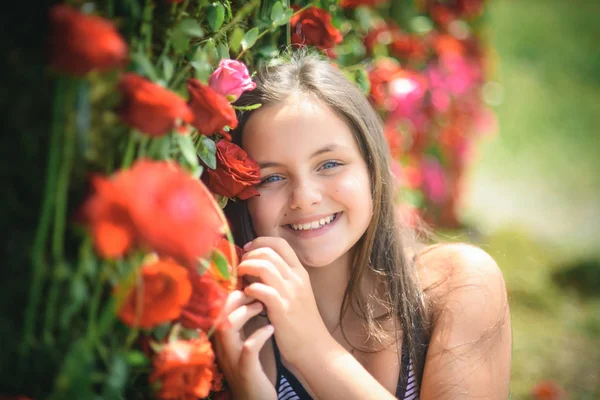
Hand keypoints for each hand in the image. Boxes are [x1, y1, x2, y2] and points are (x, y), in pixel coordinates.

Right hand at [213, 290, 276, 399]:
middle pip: (218, 313)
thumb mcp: (243, 341)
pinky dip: (259, 335)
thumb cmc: (251, 367)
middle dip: (235, 298)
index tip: (247, 283)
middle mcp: (223, 345)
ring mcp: (232, 357)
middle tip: (254, 291)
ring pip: (227, 327)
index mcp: (222, 337)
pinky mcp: (245, 370)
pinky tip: (270, 328)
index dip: (229, 292)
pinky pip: (248, 348)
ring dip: (245, 312)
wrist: (255, 399)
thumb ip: (242, 322)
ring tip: (261, 307)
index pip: (217, 307)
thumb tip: (250, 294)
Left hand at [239, 237, 331, 365]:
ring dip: (246, 268)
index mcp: (300, 272)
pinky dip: (250, 288)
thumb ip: (282, 278)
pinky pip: (263, 290)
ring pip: (264, 267)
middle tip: (240, 266)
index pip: (280, 243)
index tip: (247, 249)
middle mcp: (297, 279)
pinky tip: (246, 294)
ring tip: (239, 277)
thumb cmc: (301, 322)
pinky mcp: (282, 310)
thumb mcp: (297, 293)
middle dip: (248, 255)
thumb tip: (259, 266)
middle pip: (268, 252)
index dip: (260, 241)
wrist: (315, 347)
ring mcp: (290, 293)